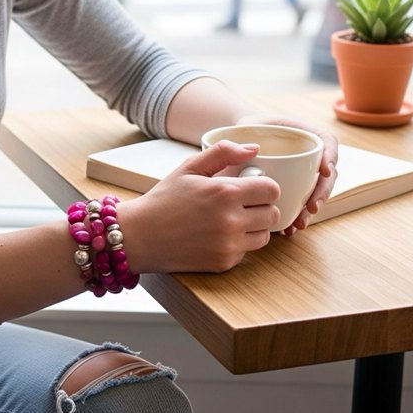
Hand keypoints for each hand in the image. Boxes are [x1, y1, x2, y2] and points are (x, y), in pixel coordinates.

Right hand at [117, 139, 280, 274]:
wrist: (139, 236)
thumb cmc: (163, 200)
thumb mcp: (188, 168)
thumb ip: (223, 152)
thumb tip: (254, 149)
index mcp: (225, 192)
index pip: (272, 189)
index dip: (263, 186)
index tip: (250, 187)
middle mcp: (231, 220)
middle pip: (273, 213)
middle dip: (260, 206)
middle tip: (239, 204)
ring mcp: (229, 245)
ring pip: (264, 235)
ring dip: (253, 227)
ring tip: (229, 220)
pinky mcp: (224, 263)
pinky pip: (246, 251)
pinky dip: (237, 244)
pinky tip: (215, 236)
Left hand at [235, 113, 338, 234]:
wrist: (237, 141)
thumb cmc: (244, 130)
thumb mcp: (246, 125)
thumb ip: (245, 137)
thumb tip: (253, 150)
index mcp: (303, 134)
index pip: (327, 142)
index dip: (331, 156)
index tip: (324, 171)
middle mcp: (308, 155)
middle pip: (326, 174)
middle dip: (322, 192)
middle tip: (312, 207)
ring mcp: (303, 172)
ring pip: (315, 192)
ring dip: (310, 210)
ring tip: (299, 224)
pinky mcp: (294, 188)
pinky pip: (300, 203)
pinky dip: (296, 216)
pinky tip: (288, 228)